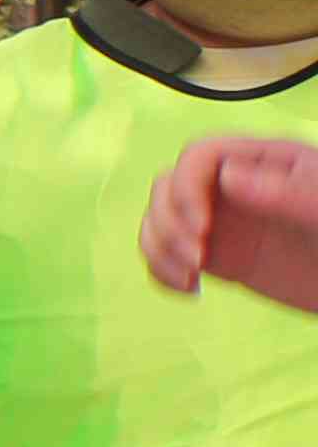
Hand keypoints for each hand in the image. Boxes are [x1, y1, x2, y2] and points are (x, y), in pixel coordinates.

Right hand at [146, 131, 317, 315]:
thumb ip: (287, 190)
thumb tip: (228, 177)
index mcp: (265, 162)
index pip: (200, 156)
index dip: (188, 188)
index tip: (204, 229)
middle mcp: (235, 188)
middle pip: (169, 186)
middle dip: (170, 222)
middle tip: (199, 259)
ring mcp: (225, 223)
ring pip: (160, 220)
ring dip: (159, 248)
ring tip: (191, 277)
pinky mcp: (221, 258)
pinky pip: (168, 256)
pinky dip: (162, 272)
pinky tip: (190, 290)